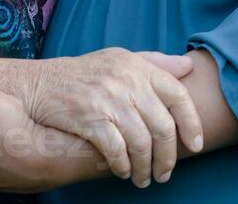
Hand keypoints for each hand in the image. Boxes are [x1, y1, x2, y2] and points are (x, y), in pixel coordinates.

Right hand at [16, 48, 203, 187]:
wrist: (41, 83)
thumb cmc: (86, 73)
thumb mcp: (121, 58)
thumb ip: (155, 62)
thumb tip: (188, 67)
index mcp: (139, 67)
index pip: (178, 96)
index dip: (192, 123)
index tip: (196, 146)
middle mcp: (127, 81)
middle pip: (163, 126)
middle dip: (168, 157)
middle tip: (165, 174)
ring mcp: (108, 99)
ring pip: (141, 143)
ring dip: (145, 168)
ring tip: (143, 179)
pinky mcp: (89, 117)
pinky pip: (116, 150)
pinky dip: (123, 165)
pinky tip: (123, 171)